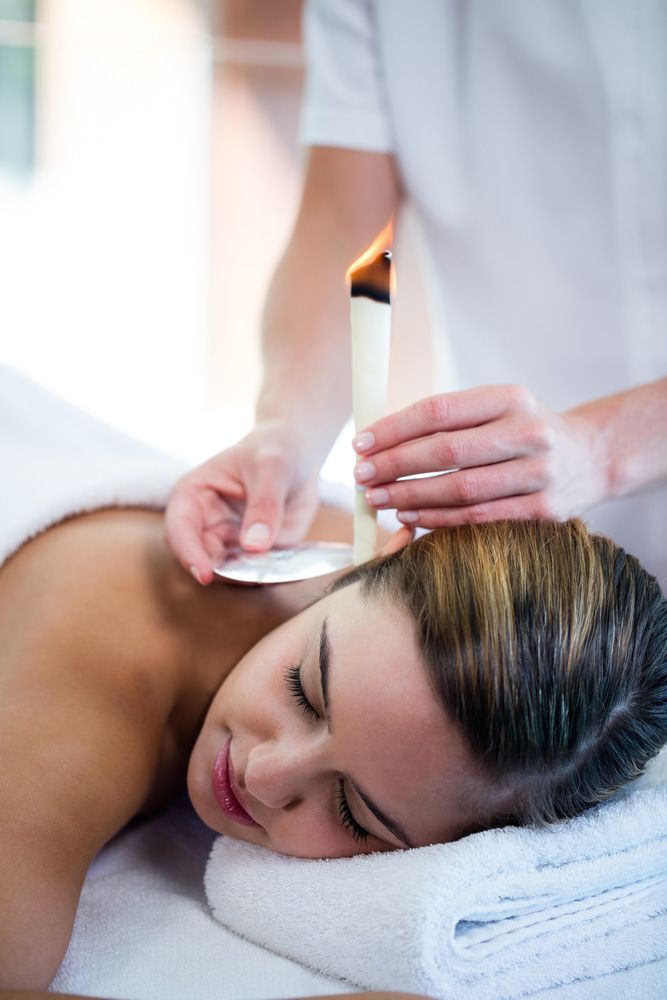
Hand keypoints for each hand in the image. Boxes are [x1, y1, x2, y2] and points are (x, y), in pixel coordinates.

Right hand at [165, 421, 319, 584]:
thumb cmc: (275, 450)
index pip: (179, 530)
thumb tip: (254, 545)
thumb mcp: (273, 469)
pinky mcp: (255, 554)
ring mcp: (230, 542)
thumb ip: (264, 505)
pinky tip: (293, 567)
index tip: (205, 575)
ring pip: (233, 574)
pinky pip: (260, 574)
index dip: (188, 554)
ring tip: (279, 565)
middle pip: (204, 560)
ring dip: (252, 577)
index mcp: (192, 496)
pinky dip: (274, 576)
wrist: (298, 454)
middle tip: (256, 573)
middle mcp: (206, 525)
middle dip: (228, 572)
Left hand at [352, 385, 609, 527]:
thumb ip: (449, 421)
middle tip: (361, 476)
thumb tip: (379, 438)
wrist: (591, 458)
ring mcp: (539, 473)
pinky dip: (439, 520)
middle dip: (395, 464)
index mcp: (510, 398)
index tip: (361, 444)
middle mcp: (528, 432)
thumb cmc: (524, 434)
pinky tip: (411, 517)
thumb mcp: (497, 410)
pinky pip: (479, 519)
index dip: (394, 428)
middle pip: (446, 450)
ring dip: (410, 496)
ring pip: (460, 489)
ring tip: (378, 498)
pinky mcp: (544, 511)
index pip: (438, 411)